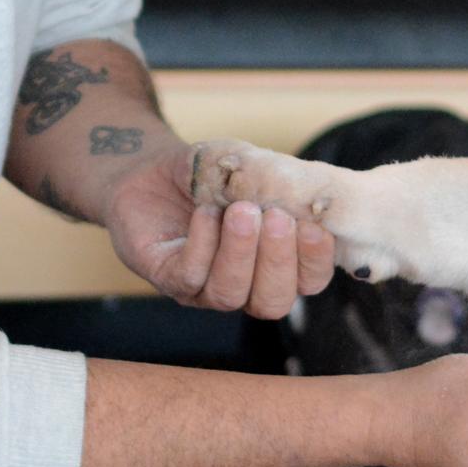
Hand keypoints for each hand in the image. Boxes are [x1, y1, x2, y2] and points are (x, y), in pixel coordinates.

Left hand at [103, 142, 334, 316]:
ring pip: (231, 294)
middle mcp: (245, 284)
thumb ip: (277, 179)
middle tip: (276, 217)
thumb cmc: (211, 173)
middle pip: (273, 301)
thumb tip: (305, 192)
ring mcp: (205, 287)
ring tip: (240, 211)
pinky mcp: (168, 278)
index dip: (315, 260)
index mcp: (276, 262)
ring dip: (240, 253)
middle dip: (278, 260)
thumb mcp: (249, 165)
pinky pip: (190, 277)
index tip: (312, 225)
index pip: (308, 280)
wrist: (153, 169)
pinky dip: (203, 243)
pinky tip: (205, 212)